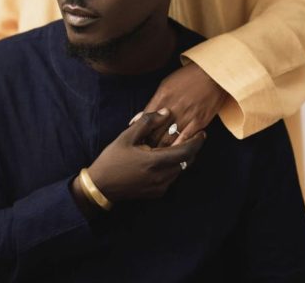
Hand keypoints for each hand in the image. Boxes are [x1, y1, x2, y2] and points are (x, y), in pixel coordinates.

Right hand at [86, 110, 205, 202]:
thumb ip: (148, 122)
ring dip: (182, 157)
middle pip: (187, 162)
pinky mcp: (156, 193)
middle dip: (191, 148)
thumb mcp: (127, 136)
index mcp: (156, 162)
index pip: (186, 152)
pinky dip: (173, 166)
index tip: (203, 133)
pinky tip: (164, 157)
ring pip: (180, 170)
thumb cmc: (112, 159)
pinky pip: (172, 177)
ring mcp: (160, 187)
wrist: (101, 186)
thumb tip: (166, 112)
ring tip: (176, 144)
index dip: (197, 142)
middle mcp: (162, 177)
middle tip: (190, 135)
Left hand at [135, 63, 228, 147]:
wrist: (211, 73)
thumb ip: (153, 103)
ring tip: (156, 159)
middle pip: (155, 132)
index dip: (139, 134)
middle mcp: (172, 107)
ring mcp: (186, 115)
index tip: (137, 143)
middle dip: (148, 146)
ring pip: (169, 139)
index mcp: (162, 97)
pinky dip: (179, 148)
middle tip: (143, 156)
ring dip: (161, 151)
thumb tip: (138, 119)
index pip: (146, 121)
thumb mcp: (165, 85)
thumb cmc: (186, 78)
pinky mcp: (199, 121)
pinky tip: (174, 155)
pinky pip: (186, 139)